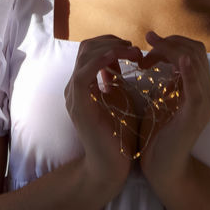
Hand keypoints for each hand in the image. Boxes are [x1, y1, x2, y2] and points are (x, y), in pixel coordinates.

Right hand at [64, 34, 143, 192]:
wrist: (111, 167)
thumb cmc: (118, 136)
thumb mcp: (119, 99)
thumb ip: (116, 79)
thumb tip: (122, 58)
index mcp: (83, 85)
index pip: (91, 50)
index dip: (111, 43)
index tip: (133, 48)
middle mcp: (74, 87)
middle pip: (86, 48)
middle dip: (112, 41)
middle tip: (134, 49)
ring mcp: (74, 95)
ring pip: (84, 56)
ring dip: (110, 48)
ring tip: (132, 52)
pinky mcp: (79, 105)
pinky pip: (83, 74)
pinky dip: (100, 60)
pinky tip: (116, 56)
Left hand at [137, 31, 209, 196]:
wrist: (162, 168)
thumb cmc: (158, 135)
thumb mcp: (161, 99)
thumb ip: (164, 80)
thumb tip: (154, 57)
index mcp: (198, 87)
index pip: (191, 50)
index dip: (169, 43)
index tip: (146, 45)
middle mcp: (207, 92)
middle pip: (196, 50)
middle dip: (169, 42)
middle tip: (146, 43)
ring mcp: (204, 102)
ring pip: (196, 60)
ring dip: (170, 49)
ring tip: (149, 49)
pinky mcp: (196, 114)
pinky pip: (197, 87)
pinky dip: (190, 70)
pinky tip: (180, 59)